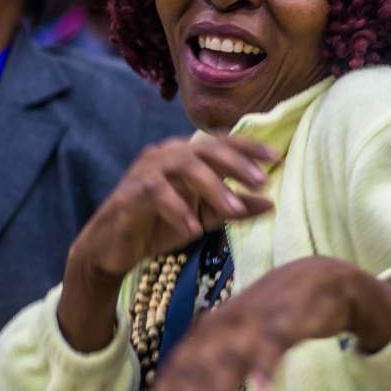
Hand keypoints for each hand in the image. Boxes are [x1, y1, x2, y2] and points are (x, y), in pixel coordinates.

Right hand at [73, 134, 277, 282]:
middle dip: (236, 163)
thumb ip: (235, 209)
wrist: (114, 248)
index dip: (249, 146)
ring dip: (211, 187)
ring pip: (183, 166)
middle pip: (205, 148)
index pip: (221, 142)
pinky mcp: (129, 192)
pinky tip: (192, 230)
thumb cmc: (160, 226)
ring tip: (233, 209)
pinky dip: (176, 209)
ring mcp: (146, 170)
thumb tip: (272, 204)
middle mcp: (167, 154)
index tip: (277, 157)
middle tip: (262, 181)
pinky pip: (156, 193)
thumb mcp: (205, 218)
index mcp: (186, 155)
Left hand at [133, 256, 390, 390]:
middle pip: (197, 366)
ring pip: (231, 356)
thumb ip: (217, 376)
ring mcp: (258, 318)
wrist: (326, 278)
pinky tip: (262, 390)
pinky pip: (277, 340)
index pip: (179, 367)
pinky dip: (267, 362)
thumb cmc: (276, 316)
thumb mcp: (241, 343)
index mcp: (212, 329)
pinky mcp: (291, 317)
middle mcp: (227, 322)